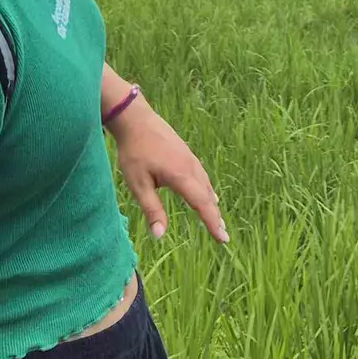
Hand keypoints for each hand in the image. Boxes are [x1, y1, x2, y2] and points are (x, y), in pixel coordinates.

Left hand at [112, 100, 228, 244]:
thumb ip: (152, 209)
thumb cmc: (134, 152)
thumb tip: (160, 235)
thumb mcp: (138, 184)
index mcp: (181, 176)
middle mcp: (190, 167)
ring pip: (206, 184)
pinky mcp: (186, 153)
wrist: (136, 119)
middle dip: (215, 216)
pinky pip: (202, 175)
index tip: (223, 239)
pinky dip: (207, 189)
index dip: (212, 223)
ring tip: (216, 218)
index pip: (202, 204)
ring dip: (211, 203)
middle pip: (207, 196)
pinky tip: (207, 193)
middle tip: (223, 236)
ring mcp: (190, 158)